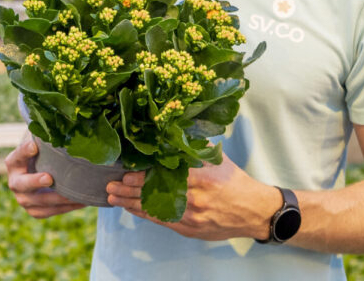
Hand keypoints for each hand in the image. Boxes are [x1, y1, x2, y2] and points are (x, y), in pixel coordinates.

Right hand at [5, 134, 86, 218]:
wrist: (42, 170)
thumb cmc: (44, 152)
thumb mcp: (42, 142)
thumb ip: (47, 135)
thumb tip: (65, 120)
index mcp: (14, 162)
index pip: (17, 156)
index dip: (24, 151)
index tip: (34, 145)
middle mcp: (15, 182)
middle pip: (22, 184)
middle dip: (35, 182)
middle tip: (49, 178)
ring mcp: (24, 199)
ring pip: (39, 202)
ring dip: (58, 199)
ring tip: (75, 193)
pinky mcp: (35, 210)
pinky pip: (50, 212)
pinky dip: (66, 207)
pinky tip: (81, 201)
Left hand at [105, 152, 280, 240]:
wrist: (253, 211)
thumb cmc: (235, 181)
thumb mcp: (218, 160)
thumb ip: (195, 149)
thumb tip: (172, 135)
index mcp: (202, 178)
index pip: (165, 176)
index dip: (143, 176)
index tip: (125, 172)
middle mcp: (195, 198)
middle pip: (155, 193)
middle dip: (129, 190)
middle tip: (110, 185)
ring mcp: (191, 216)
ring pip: (155, 209)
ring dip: (131, 204)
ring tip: (113, 198)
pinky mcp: (189, 228)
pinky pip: (162, 221)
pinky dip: (144, 214)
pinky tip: (131, 208)